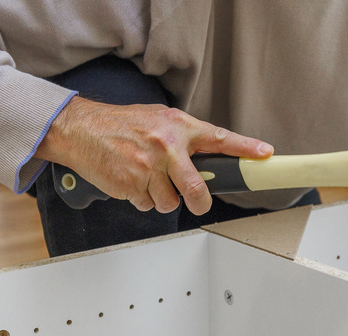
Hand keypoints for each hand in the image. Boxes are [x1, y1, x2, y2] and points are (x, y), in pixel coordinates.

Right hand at [36, 96, 273, 214]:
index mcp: (177, 127)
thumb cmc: (120, 124)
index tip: (265, 154)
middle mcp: (166, 147)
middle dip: (200, 202)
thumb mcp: (157, 119)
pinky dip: (142, 199)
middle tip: (198, 203)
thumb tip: (208, 153)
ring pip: (170, 202)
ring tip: (148, 180)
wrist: (81, 129)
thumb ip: (182, 135)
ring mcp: (148, 168)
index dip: (245, 148)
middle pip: (196, 188)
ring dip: (162, 198)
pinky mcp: (131, 185)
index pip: (219, 138)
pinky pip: (148, 205)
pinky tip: (132, 182)